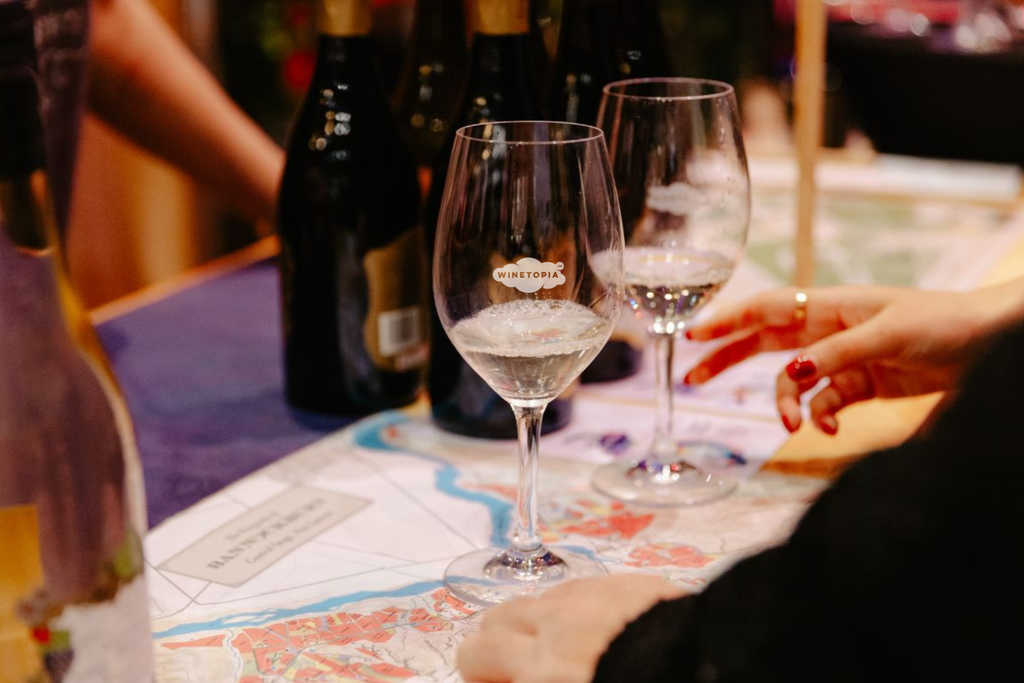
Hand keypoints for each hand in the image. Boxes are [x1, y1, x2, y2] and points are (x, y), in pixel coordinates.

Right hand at [458, 574, 684, 682]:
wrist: (712, 664)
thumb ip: (541, 677)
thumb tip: (523, 674)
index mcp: (538, 674)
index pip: (474, 660)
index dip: (481, 677)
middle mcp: (547, 631)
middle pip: (490, 627)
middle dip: (494, 650)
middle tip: (518, 671)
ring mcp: (581, 601)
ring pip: (529, 603)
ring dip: (531, 626)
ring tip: (559, 649)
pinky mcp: (616, 583)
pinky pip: (575, 590)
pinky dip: (572, 609)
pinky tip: (597, 629)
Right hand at [683, 283, 1023, 433]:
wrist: (989, 343)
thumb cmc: (942, 322)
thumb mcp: (887, 334)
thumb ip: (836, 354)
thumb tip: (791, 374)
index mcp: (829, 306)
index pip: (766, 309)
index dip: (726, 320)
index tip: (691, 333)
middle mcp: (828, 329)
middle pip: (764, 341)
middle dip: (728, 359)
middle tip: (693, 378)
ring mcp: (842, 358)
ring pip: (793, 380)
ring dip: (786, 403)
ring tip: (792, 426)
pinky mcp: (860, 384)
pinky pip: (823, 402)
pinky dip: (821, 416)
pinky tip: (828, 428)